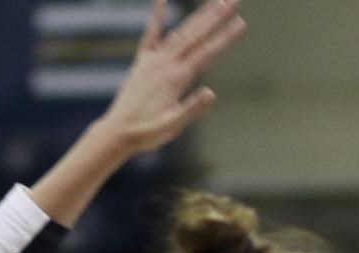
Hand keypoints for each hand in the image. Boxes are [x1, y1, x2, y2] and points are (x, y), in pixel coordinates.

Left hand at [97, 0, 246, 155]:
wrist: (117, 132)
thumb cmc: (147, 132)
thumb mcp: (173, 126)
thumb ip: (191, 109)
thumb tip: (210, 93)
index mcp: (177, 78)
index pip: (207, 53)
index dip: (225, 37)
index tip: (241, 23)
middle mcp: (166, 64)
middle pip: (196, 36)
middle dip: (215, 17)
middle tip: (233, 0)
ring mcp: (153, 61)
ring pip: (180, 32)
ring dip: (198, 16)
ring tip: (215, 3)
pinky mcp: (142, 63)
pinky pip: (150, 35)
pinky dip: (157, 17)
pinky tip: (161, 0)